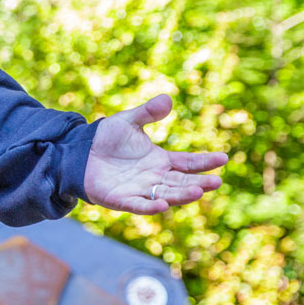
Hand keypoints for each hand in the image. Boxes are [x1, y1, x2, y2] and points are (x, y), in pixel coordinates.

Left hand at [83, 94, 226, 214]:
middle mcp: (155, 178)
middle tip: (217, 182)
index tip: (223, 158)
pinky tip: (163, 204)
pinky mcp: (122, 200)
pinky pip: (140, 205)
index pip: (188, 162)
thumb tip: (168, 98)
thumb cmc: (106, 139)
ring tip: (198, 192)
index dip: (205, 161)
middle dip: (200, 183)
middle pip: (183, 182)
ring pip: (167, 194)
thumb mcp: (128, 122)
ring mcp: (140, 190)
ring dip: (182, 195)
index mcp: (160, 160)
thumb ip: (147, 113)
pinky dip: (151, 206)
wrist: (80, 153)